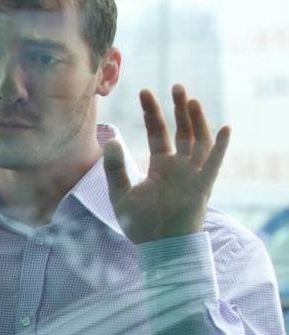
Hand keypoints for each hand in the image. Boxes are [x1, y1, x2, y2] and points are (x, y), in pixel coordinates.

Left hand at [103, 85, 230, 244]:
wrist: (157, 249)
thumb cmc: (141, 226)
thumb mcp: (121, 195)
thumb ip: (115, 169)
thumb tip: (110, 140)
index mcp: (161, 166)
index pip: (158, 132)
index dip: (152, 113)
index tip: (145, 92)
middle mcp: (179, 166)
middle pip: (181, 131)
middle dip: (179, 108)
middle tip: (176, 85)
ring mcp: (192, 175)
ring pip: (198, 141)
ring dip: (197, 121)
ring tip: (192, 100)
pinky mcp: (201, 187)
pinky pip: (213, 165)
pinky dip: (220, 147)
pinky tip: (224, 128)